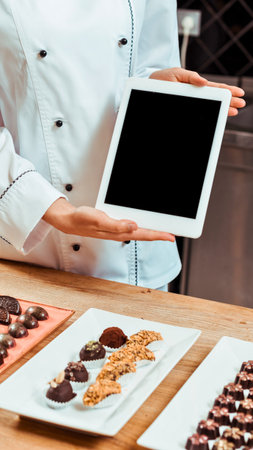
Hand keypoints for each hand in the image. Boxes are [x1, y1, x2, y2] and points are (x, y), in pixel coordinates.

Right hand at [43, 198, 174, 241]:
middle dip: (159, 234)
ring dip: (151, 230)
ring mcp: (118, 230)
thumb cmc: (83, 220)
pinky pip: (132, 226)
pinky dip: (141, 224)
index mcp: (119, 233)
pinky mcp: (115, 225)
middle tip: (172, 233)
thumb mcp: (99, 220)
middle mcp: (121, 233)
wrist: (70, 220)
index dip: (158, 235)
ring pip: (140, 231)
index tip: (171, 236)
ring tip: (163, 229)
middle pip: (145, 235)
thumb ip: (116, 225)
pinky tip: (143, 222)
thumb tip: (133, 226)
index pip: (143, 235)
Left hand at [150, 67, 245, 116]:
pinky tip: (220, 115)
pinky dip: (210, 113)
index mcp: (194, 83)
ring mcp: (191, 100)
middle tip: (241, 104)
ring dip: (223, 108)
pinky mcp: (186, 107)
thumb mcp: (174, 74)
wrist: (148, 88)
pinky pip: (200, 110)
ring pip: (210, 104)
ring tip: (234, 111)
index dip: (226, 90)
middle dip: (229, 101)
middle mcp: (195, 93)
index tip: (237, 93)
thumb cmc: (161, 80)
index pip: (213, 87)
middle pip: (215, 97)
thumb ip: (189, 77)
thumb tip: (203, 81)